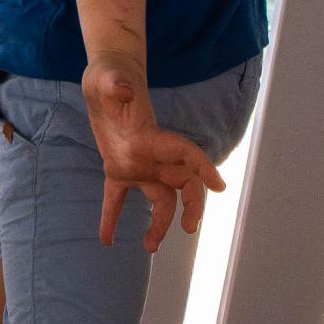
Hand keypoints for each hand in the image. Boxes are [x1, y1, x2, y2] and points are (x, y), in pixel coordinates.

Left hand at [83, 53, 225, 250]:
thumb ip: (116, 85)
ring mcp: (138, 164)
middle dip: (190, 207)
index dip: (204, 168)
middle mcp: (152, 155)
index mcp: (153, 136)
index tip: (219, 186)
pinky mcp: (118, 169)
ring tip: (149, 247)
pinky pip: (118, 198)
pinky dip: (112, 218)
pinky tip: (105, 240)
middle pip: (182, 185)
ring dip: (158, 224)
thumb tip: (122, 91)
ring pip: (159, 200)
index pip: (186, 154)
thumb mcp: (109, 77)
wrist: (104, 80)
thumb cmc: (110, 76)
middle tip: (189, 228)